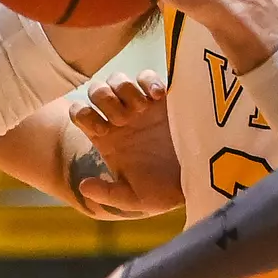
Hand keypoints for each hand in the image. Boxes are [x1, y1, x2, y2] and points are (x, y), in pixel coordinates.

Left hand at [68, 71, 182, 218]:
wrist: (198, 180)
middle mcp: (120, 118)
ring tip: (140, 108)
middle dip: (103, 98)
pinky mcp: (164, 99)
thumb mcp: (135, 199)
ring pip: (118, 79)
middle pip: (96, 90)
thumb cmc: (164, 191)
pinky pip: (147, 77)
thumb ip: (108, 194)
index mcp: (107, 138)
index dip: (82, 116)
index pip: (79, 113)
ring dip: (123, 89)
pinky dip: (148, 81)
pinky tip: (157, 97)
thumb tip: (83, 186)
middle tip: (121, 118)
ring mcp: (141, 106)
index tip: (102, 132)